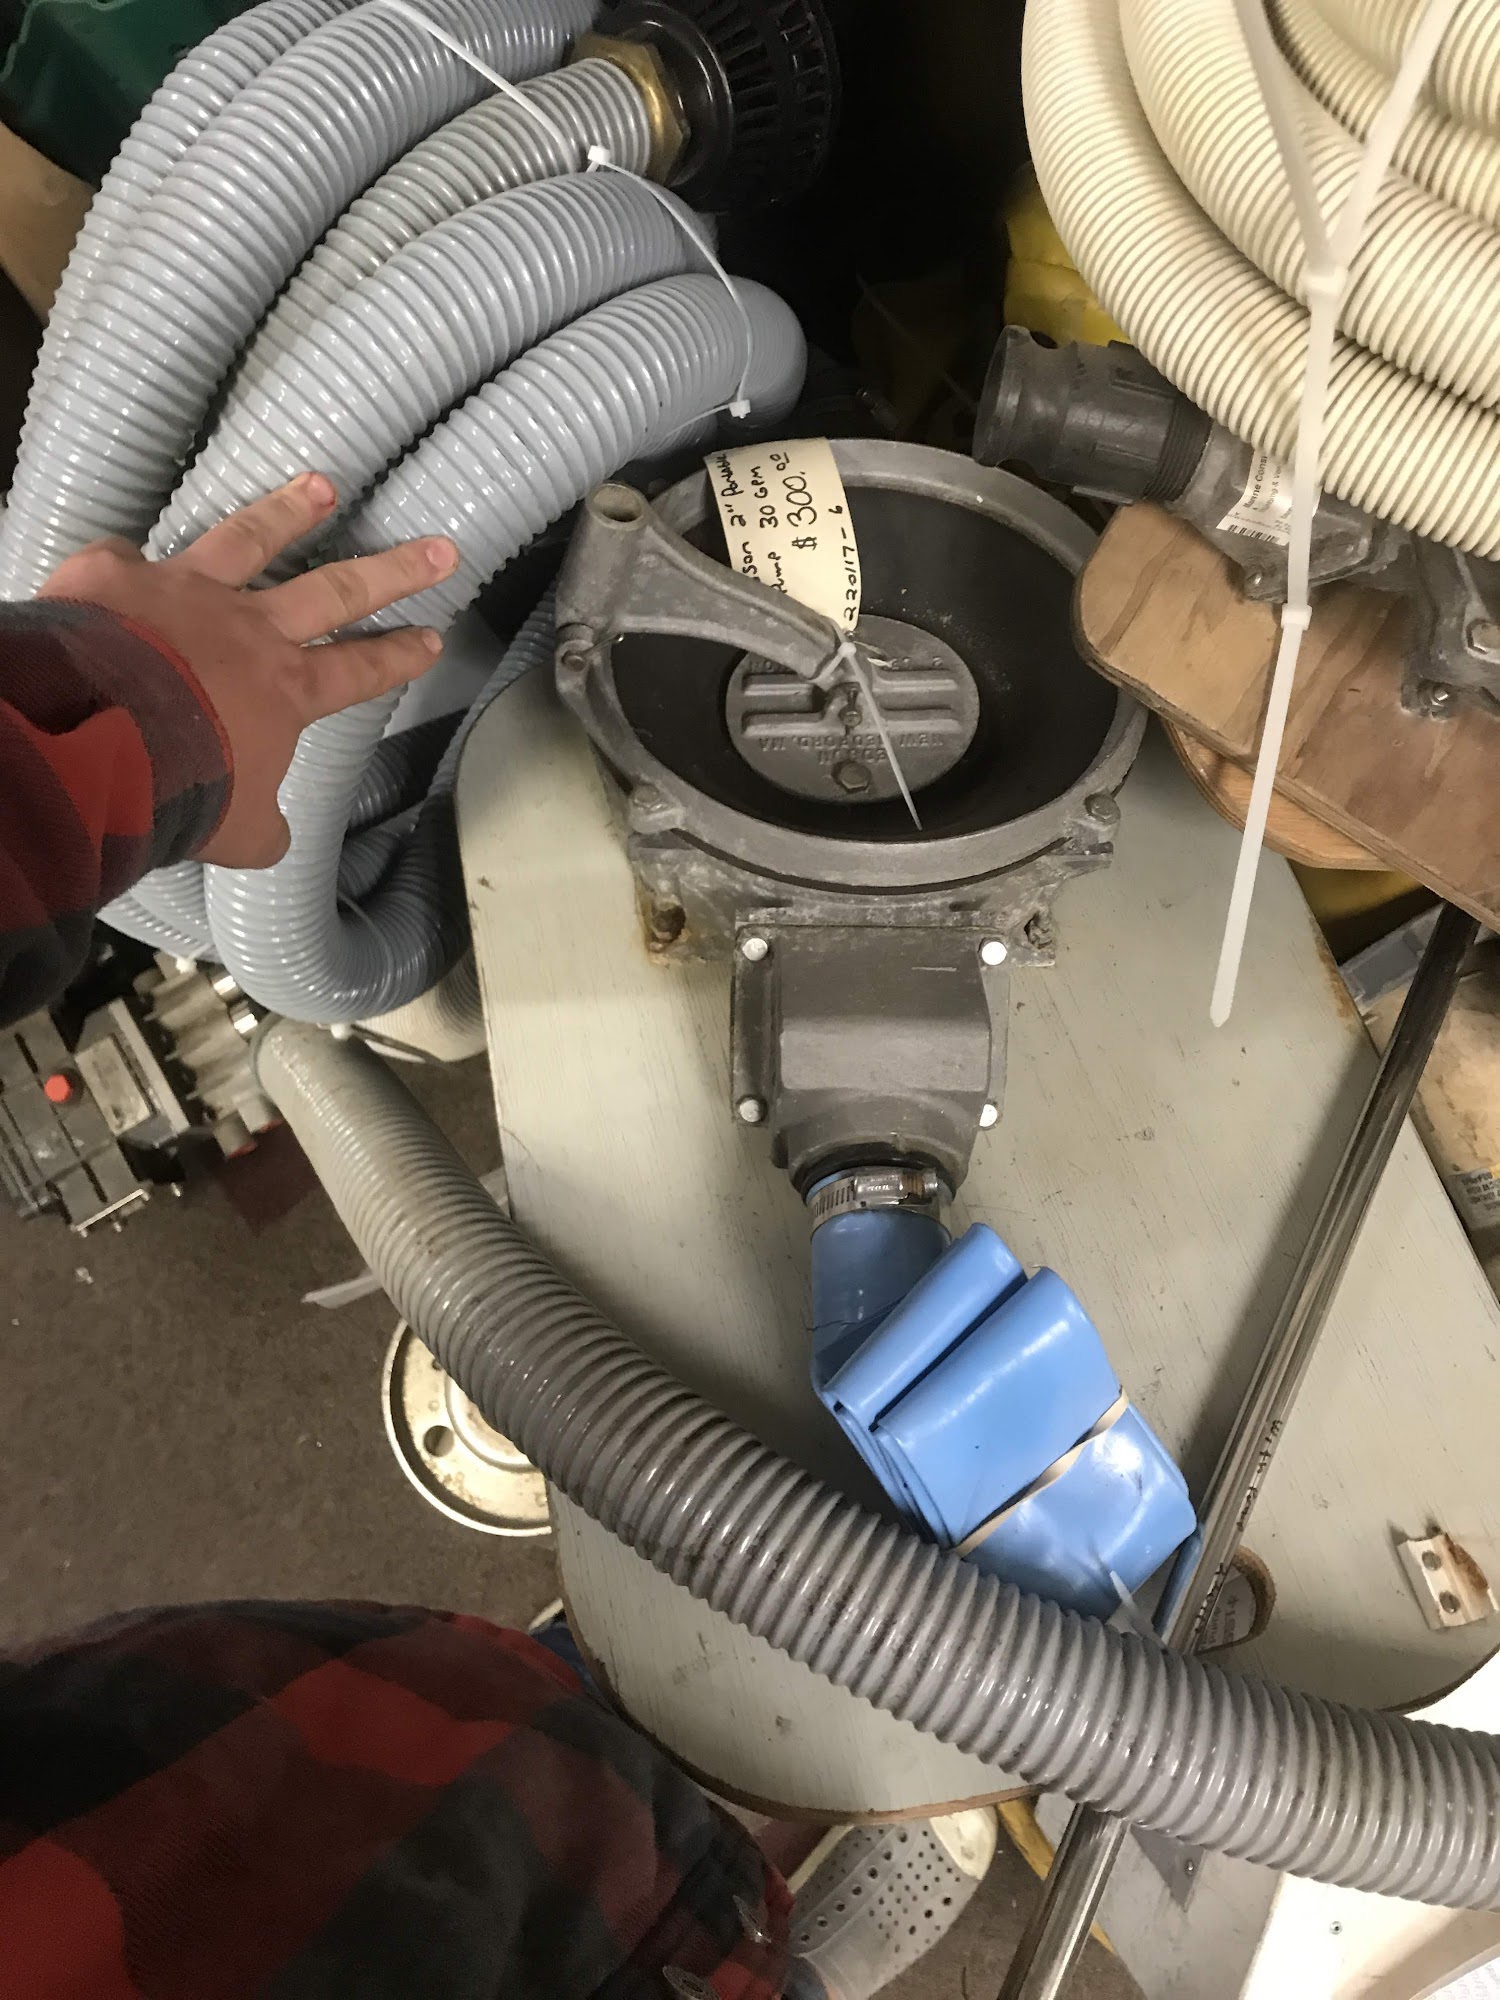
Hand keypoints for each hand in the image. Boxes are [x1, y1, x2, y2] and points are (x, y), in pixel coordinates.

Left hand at [38, 473, 459, 867]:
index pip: (359, 671)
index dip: (399, 656)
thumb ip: (260, 826)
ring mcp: (187, 591)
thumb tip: (270, 837)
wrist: (97, 740)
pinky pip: (125, 559)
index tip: (433, 637)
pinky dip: (128, 561)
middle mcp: (249, 628)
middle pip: (337, 590)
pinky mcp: (120, 576)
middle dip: (394, 571)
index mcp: (286, 689)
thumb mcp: (236, 830)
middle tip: (437, 548)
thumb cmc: (181, 789)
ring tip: (321, 485)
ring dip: (289, 512)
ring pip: (250, 539)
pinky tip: (128, 552)